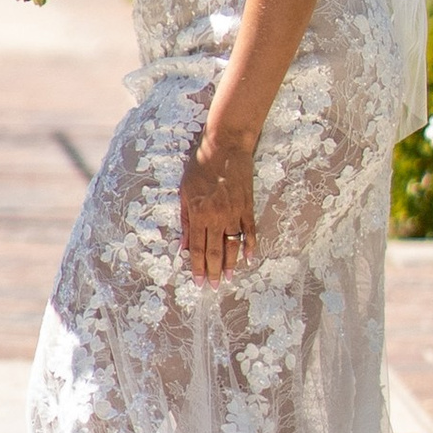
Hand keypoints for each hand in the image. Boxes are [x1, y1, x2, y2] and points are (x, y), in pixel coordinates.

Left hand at [180, 131, 256, 284]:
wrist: (226, 146)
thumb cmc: (200, 166)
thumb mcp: (185, 191)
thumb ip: (185, 220)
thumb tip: (182, 245)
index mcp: (199, 213)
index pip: (197, 247)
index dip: (197, 266)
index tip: (198, 282)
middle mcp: (217, 216)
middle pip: (215, 251)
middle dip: (213, 271)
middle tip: (214, 287)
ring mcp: (235, 213)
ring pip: (233, 245)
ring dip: (231, 264)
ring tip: (229, 278)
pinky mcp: (248, 207)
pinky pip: (250, 232)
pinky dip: (250, 246)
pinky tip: (249, 258)